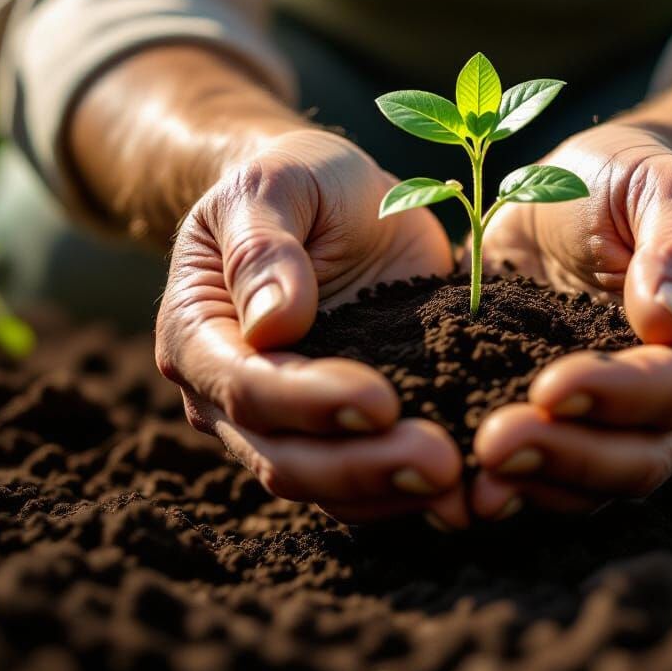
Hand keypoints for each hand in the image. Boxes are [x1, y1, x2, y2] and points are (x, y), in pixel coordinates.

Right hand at [156, 128, 467, 525]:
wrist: (332, 193)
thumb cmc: (295, 178)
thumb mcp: (274, 184)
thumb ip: (265, 247)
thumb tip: (274, 324)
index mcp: (200, 332)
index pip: (245, 386)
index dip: (309, 403)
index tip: (381, 400)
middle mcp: (233, 392)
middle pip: (284, 457)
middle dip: (362, 466)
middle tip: (441, 464)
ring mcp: (291, 417)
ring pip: (327, 485)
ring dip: (393, 492)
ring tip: (465, 489)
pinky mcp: (346, 422)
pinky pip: (369, 476)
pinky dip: (412, 489)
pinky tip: (470, 487)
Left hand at [470, 123, 671, 518]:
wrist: (590, 189)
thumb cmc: (634, 178)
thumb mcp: (665, 185)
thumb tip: (671, 324)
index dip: (621, 397)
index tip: (549, 387)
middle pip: (646, 456)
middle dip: (570, 455)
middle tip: (493, 444)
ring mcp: (639, 420)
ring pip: (600, 482)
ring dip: (538, 483)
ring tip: (475, 479)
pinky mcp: (583, 423)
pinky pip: (558, 474)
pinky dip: (517, 482)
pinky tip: (466, 483)